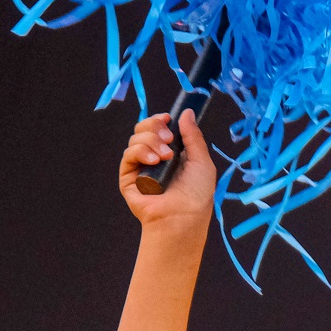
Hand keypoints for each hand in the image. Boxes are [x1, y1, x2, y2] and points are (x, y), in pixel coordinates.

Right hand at [119, 109, 215, 230]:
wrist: (183, 217)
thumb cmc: (197, 195)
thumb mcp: (202, 162)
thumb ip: (193, 136)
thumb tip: (187, 112)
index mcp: (172, 153)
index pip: (159, 128)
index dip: (160, 120)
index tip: (168, 118)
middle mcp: (155, 158)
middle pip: (144, 128)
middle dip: (155, 126)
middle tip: (169, 138)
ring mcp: (141, 167)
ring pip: (136, 139)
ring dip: (151, 141)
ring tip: (165, 157)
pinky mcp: (128, 177)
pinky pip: (128, 154)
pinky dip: (140, 151)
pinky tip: (153, 160)